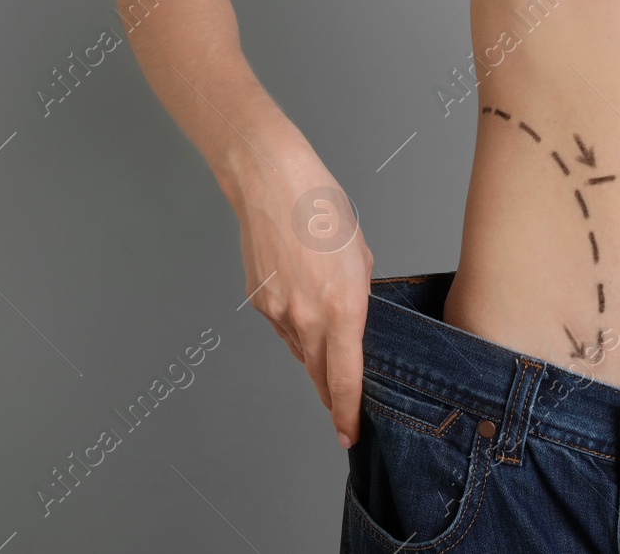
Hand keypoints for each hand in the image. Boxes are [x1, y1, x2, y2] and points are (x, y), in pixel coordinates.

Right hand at [228, 164, 373, 449]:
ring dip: (315, 356)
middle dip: (332, 395)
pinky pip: (283, 329)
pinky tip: (301, 305)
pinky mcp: (259, 302)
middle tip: (342, 414)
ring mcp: (278, 312)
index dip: (348, 412)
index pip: (346, 378)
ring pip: (300, 350)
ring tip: (326, 340)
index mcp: (343, 308)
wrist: (272, 185)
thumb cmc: (322, 210)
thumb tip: (353, 319)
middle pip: (319, 374)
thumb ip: (359, 296)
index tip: (350, 433)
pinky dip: (295, 327)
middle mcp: (308, 318)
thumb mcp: (361, 255)